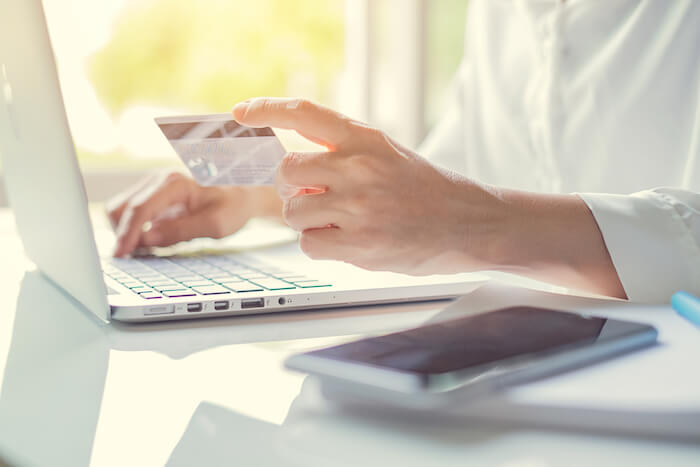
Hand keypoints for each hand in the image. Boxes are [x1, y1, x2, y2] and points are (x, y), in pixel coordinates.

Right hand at [107, 172, 279, 256]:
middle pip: (122, 207)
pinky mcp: (154, 195)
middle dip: (122, 233)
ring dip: (126, 231)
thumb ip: (180, 231)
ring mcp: (155, 186)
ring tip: (142, 251)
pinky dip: (133, 228)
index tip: (120, 255)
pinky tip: (147, 242)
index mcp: (175, 183)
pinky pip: (133, 211)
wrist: (244, 193)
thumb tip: (146, 239)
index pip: (140, 208)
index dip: (127, 234)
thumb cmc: (234, 206)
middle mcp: (160, 179)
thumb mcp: (215, 224)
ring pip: (122, 208)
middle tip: (132, 258)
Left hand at [233, 98, 504, 274]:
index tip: (242, 112)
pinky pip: (309, 244)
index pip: (304, 113)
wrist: (471, 224)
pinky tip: (350, 241)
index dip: (267, 109)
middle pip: (286, 171)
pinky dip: (321, 245)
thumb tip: (293, 170)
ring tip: (343, 222)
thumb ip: (343, 154)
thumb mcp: (388, 154)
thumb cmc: (427, 190)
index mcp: (366, 139)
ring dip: (308, 220)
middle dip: (291, 188)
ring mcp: (358, 206)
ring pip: (293, 212)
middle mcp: (359, 167)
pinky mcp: (360, 244)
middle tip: (314, 196)